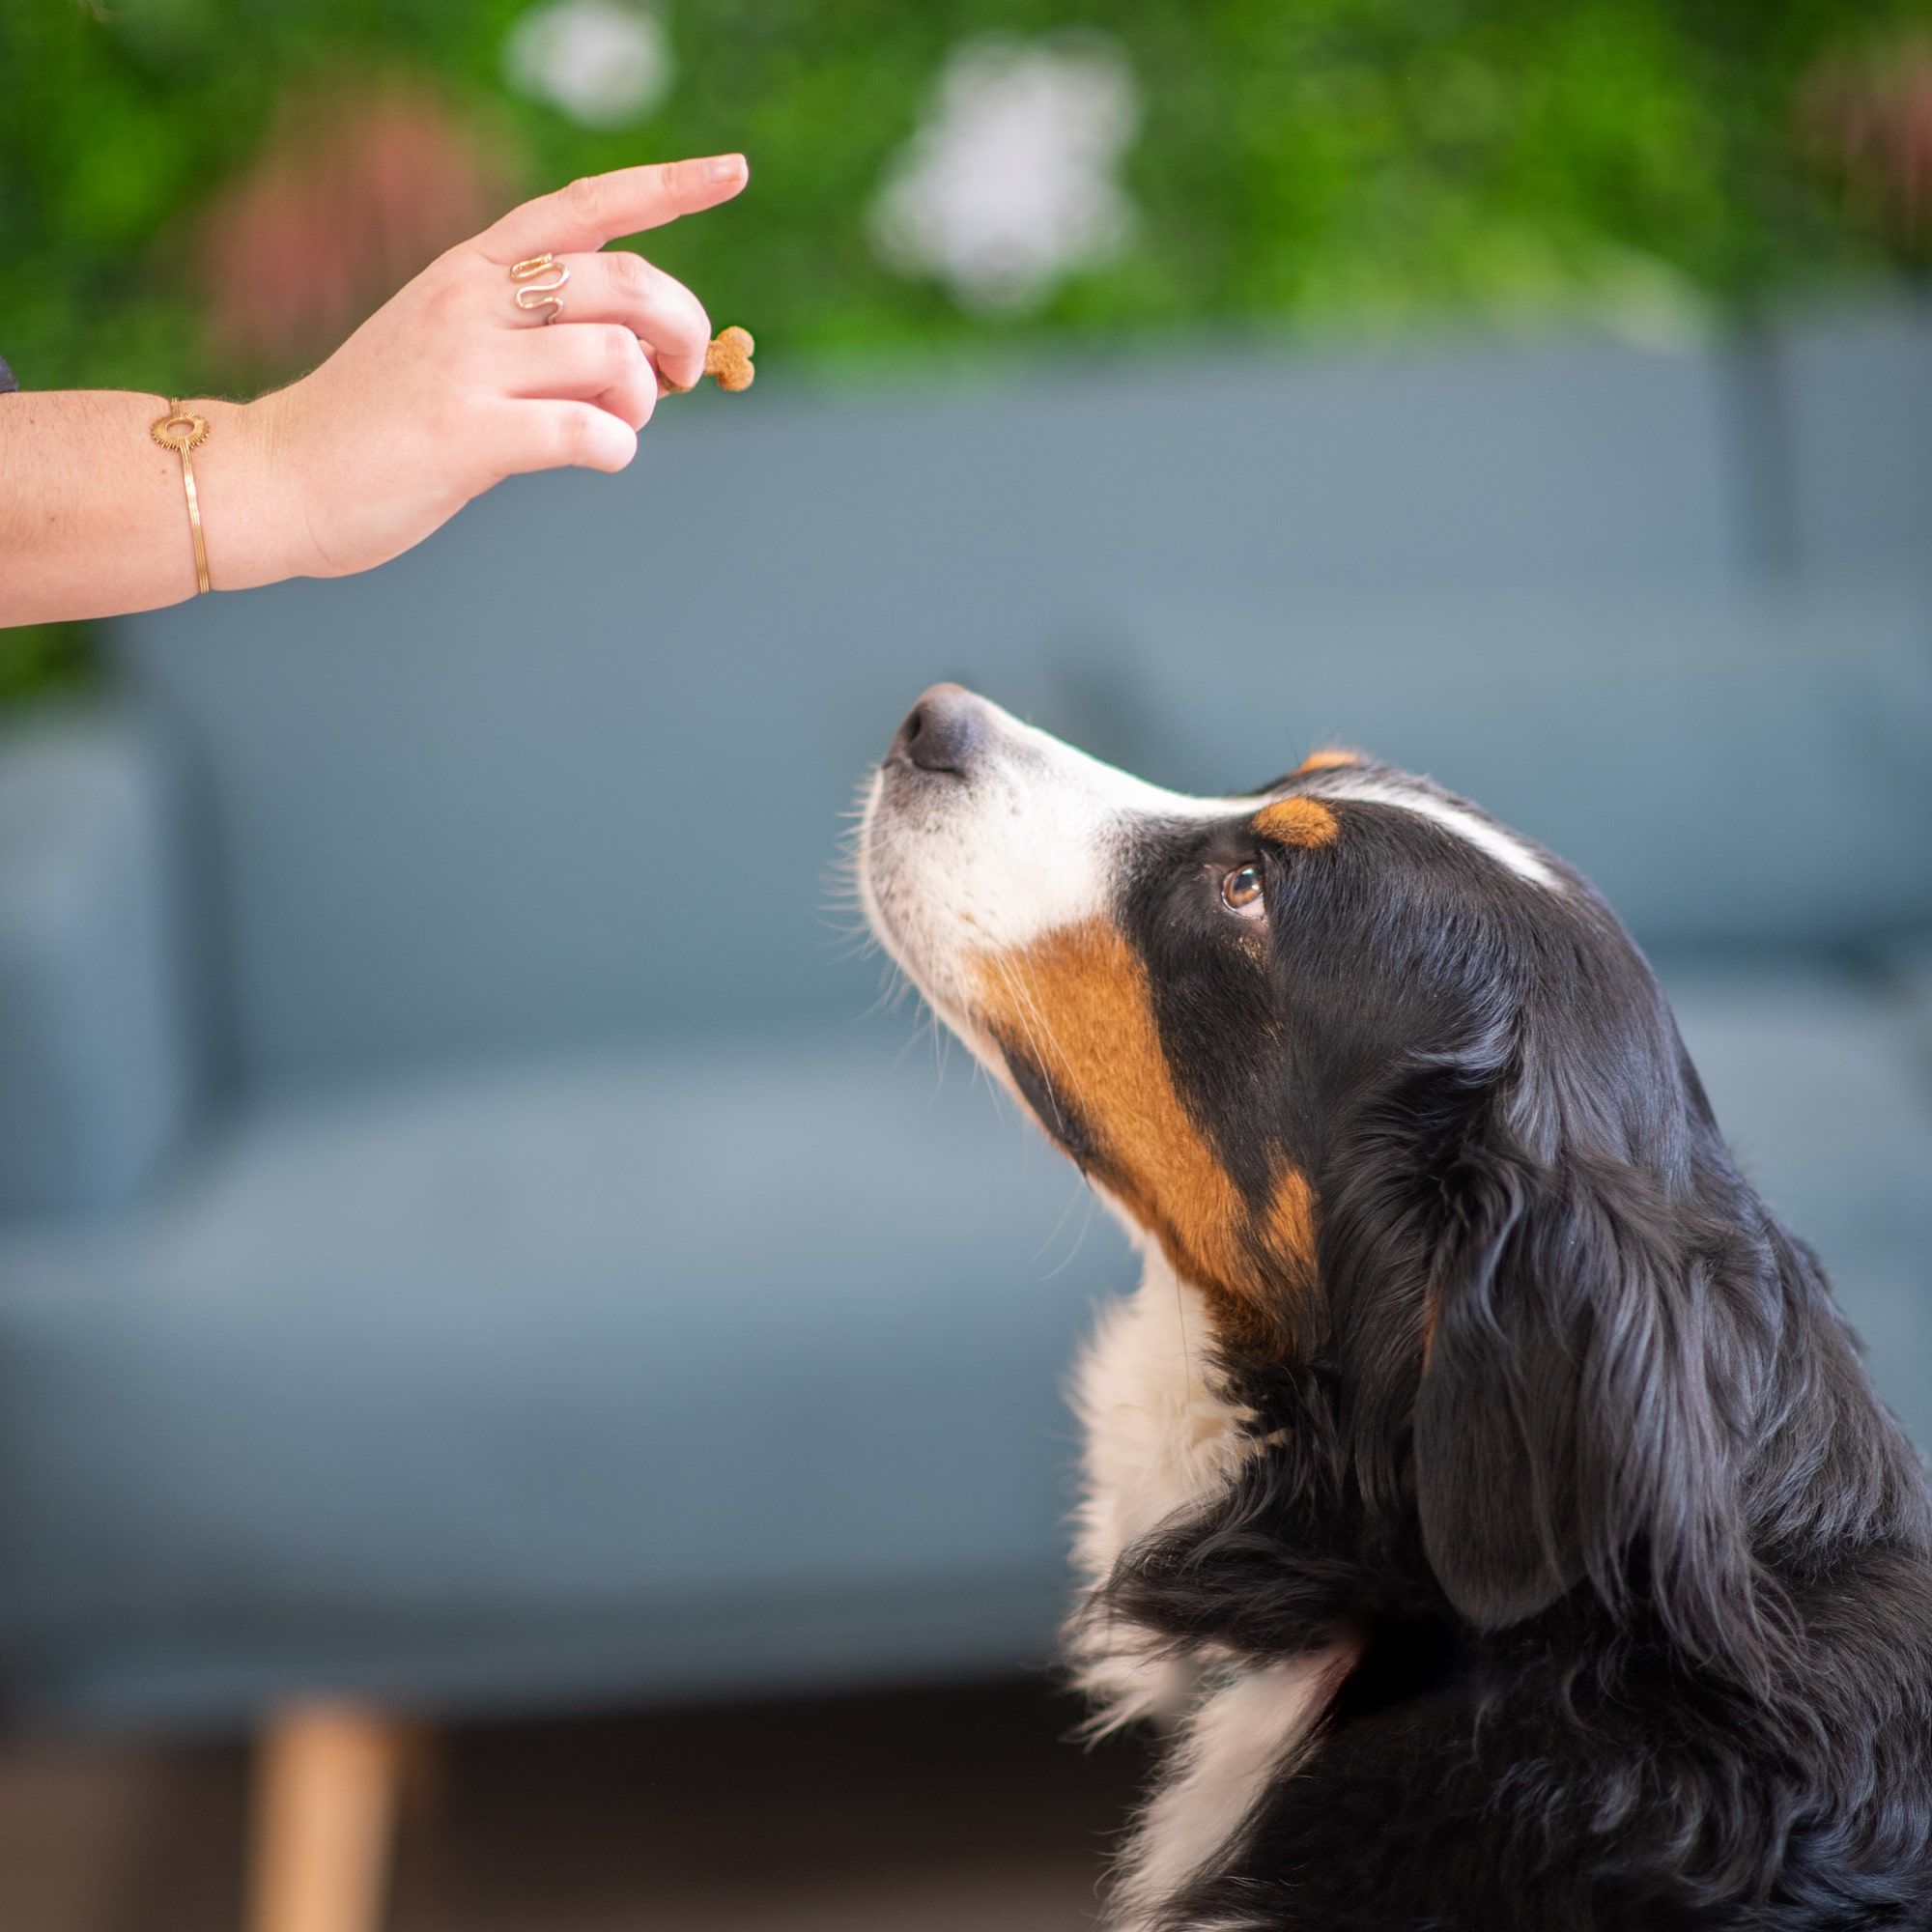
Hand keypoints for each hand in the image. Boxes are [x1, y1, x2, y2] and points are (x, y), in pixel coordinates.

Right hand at [240, 154, 747, 581]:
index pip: (585, 206)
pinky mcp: (465, 434)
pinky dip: (616, 451)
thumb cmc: (382, 424)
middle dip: (682, 329)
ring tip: (614, 428)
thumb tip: (640, 354)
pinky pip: (588, 433)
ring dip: (643, 403)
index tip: (734, 172)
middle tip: (680, 377)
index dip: (668, 188)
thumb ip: (533, 332)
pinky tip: (598, 459)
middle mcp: (471, 298)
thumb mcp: (451, 344)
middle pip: (626, 281)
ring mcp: (466, 363)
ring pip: (615, 357)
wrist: (279, 476)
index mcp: (471, 266)